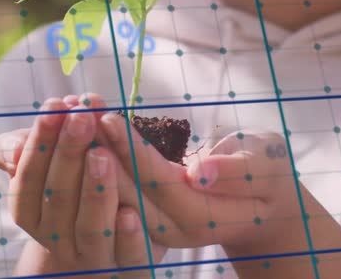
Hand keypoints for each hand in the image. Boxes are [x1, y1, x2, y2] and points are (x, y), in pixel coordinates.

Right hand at [0, 94, 166, 277]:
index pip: (28, 182)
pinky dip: (128, 238)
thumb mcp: (58, 165)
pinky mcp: (131, 272)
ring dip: (94, 192)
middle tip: (81, 118)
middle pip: (57, 202)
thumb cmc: (83, 190)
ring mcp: (94, 258)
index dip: (39, 145)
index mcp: (35, 215)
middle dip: (67, 155)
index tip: (54, 107)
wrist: (117, 244)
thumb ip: (36, 149)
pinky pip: (128, 260)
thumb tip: (12, 145)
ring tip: (102, 154)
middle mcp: (59, 241)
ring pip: (90, 230)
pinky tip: (130, 212)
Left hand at [97, 112, 306, 251]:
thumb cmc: (270, 176)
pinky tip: (77, 128)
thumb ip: (240, 170)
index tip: (107, 118)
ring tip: (70, 115)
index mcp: (204, 216)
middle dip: (98, 149)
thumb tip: (202, 172)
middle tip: (76, 112)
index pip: (159, 182)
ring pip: (114, 191)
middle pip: (126, 189)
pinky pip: (114, 186)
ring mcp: (156, 225)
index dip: (132, 151)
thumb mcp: (269, 165)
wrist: (264, 207)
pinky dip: (93, 158)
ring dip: (89, 153)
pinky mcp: (145, 214)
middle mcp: (173, 227)